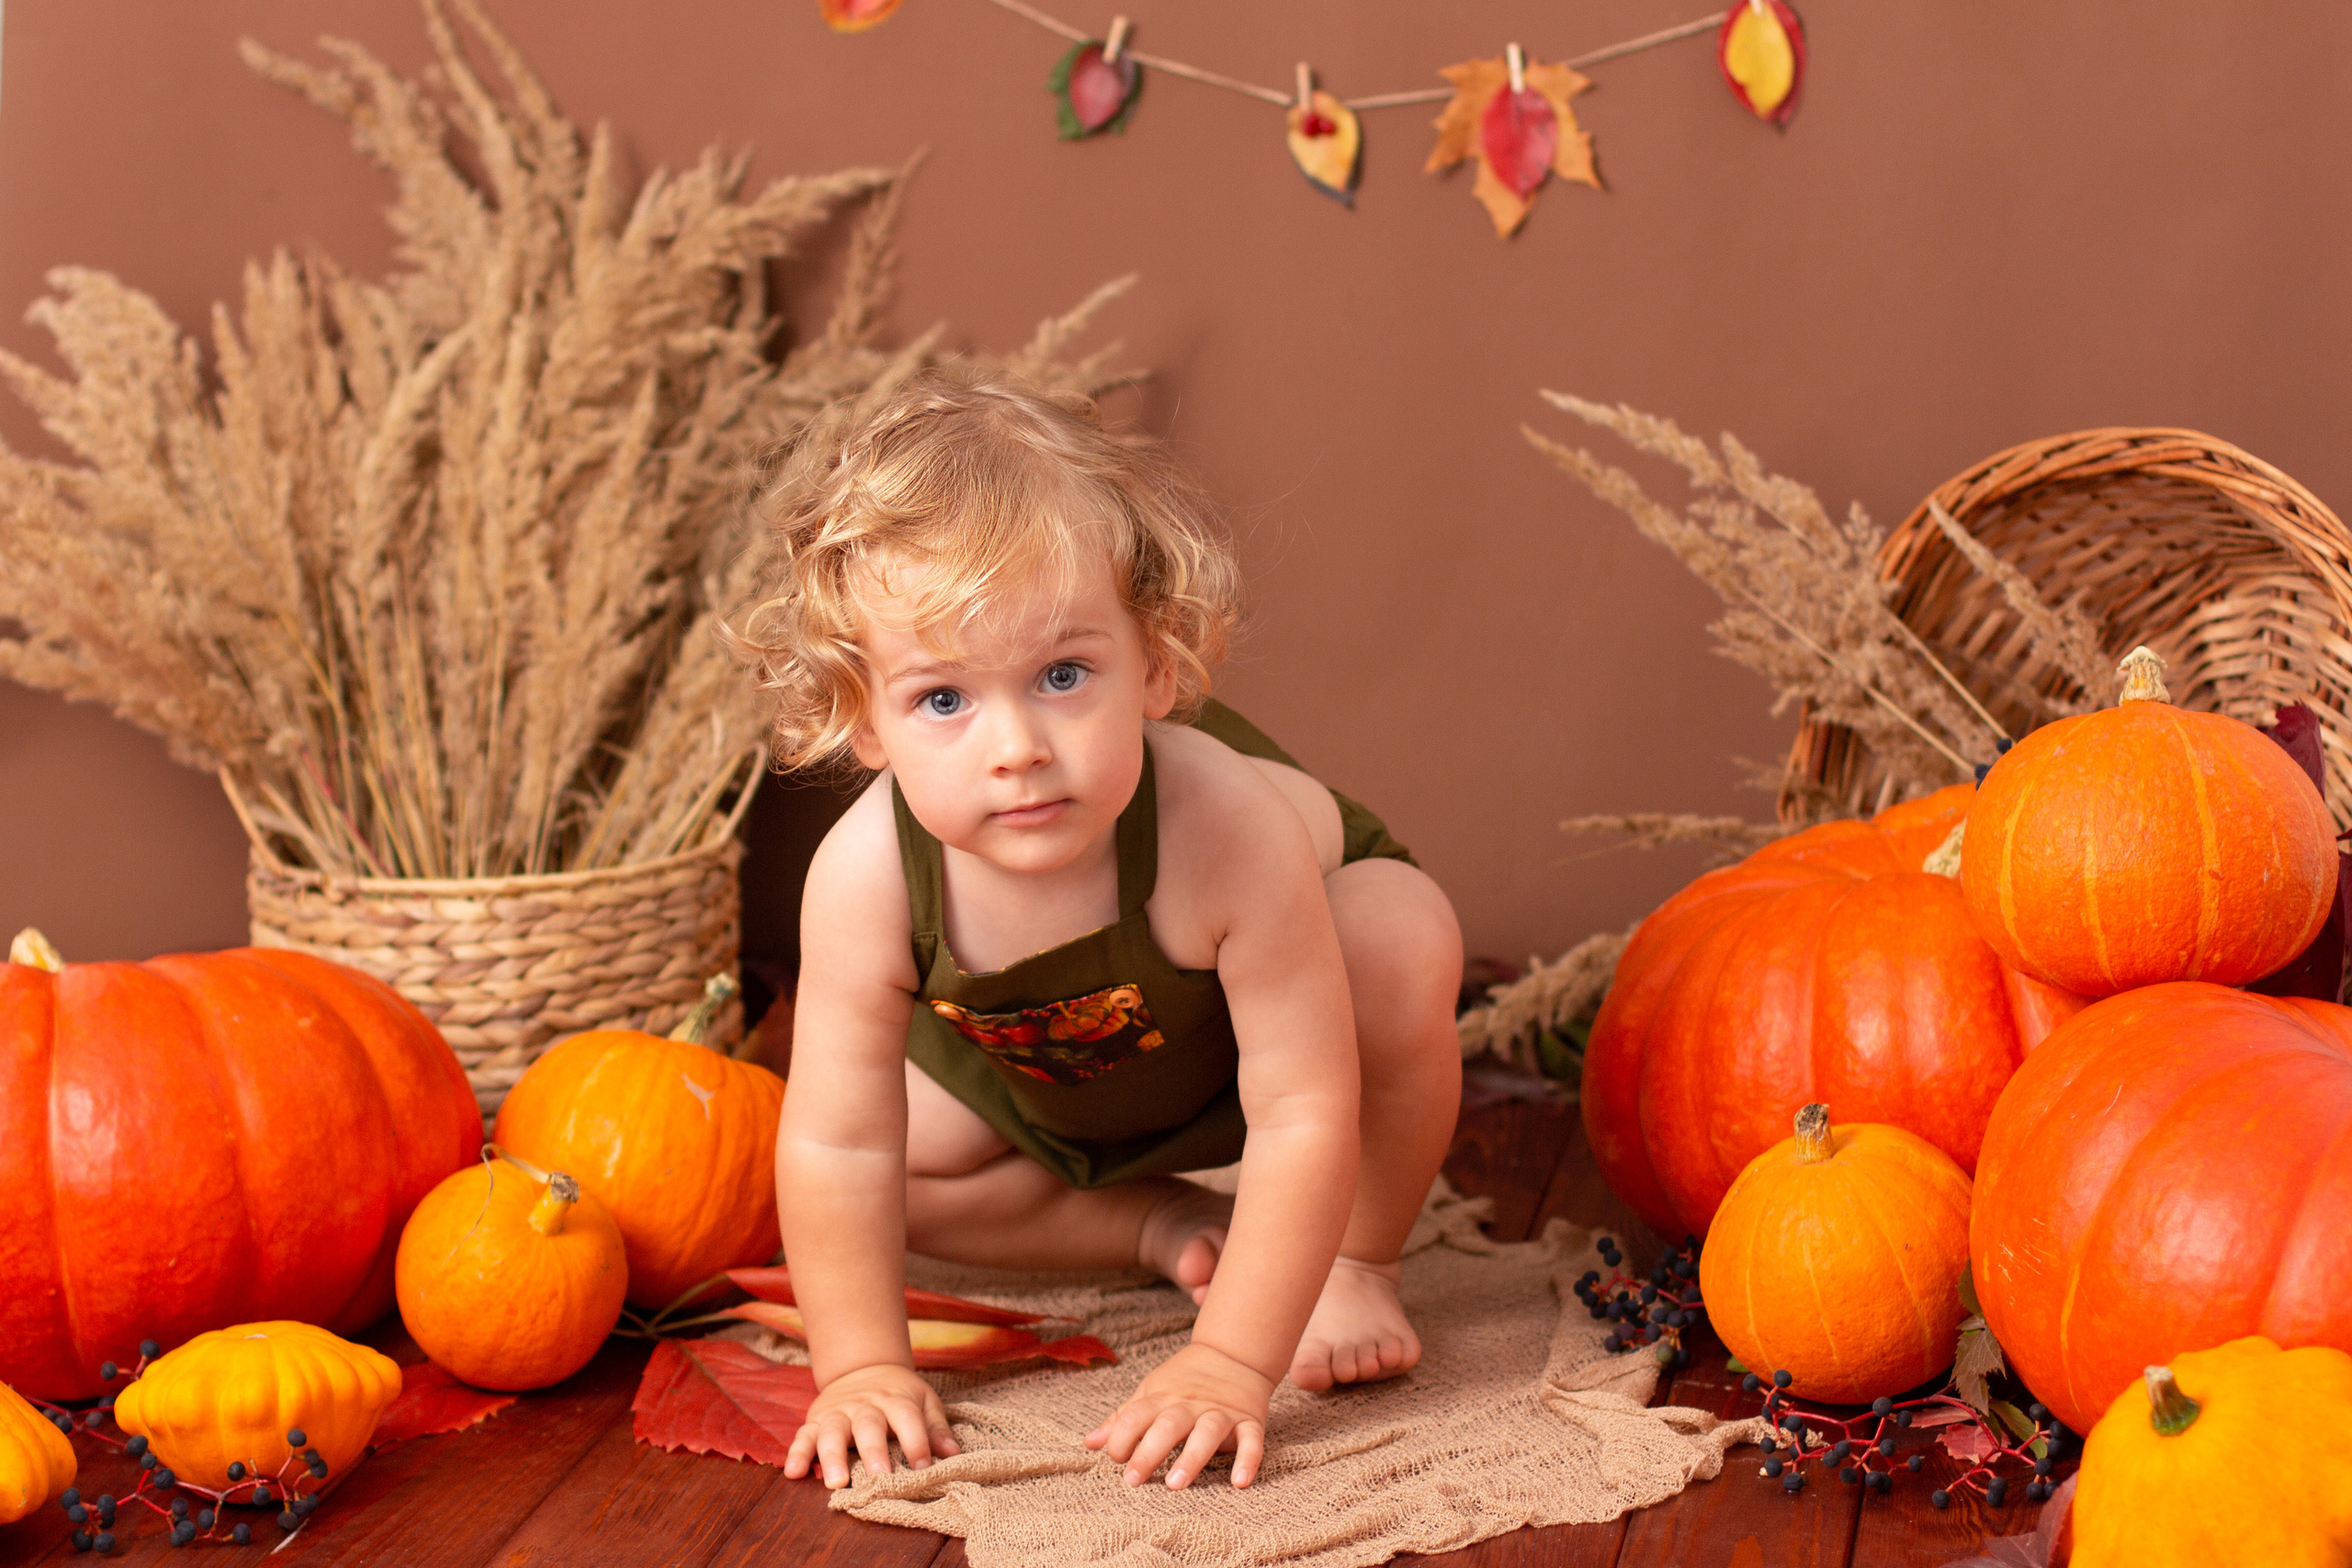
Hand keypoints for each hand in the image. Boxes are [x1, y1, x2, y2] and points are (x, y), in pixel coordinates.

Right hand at [786, 1363, 958, 1488]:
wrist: (863, 1366)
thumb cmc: (899, 1394)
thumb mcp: (924, 1402)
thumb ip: (936, 1428)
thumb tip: (953, 1455)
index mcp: (895, 1399)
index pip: (908, 1418)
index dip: (917, 1441)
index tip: (924, 1467)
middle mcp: (865, 1405)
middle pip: (868, 1425)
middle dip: (873, 1452)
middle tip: (880, 1478)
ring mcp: (838, 1412)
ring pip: (832, 1431)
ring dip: (832, 1456)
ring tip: (835, 1483)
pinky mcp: (815, 1420)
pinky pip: (803, 1436)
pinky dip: (796, 1454)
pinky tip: (794, 1473)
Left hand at [1084, 1341, 1272, 1489]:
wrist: (1233, 1353)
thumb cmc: (1184, 1381)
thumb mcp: (1150, 1392)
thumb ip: (1123, 1419)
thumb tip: (1089, 1443)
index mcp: (1163, 1397)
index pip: (1136, 1415)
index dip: (1121, 1437)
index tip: (1115, 1459)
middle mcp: (1191, 1404)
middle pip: (1168, 1425)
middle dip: (1149, 1452)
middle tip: (1133, 1480)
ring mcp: (1221, 1412)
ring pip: (1207, 1433)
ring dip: (1191, 1458)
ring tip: (1176, 1484)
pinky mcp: (1249, 1421)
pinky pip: (1252, 1440)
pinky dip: (1248, 1460)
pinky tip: (1240, 1482)